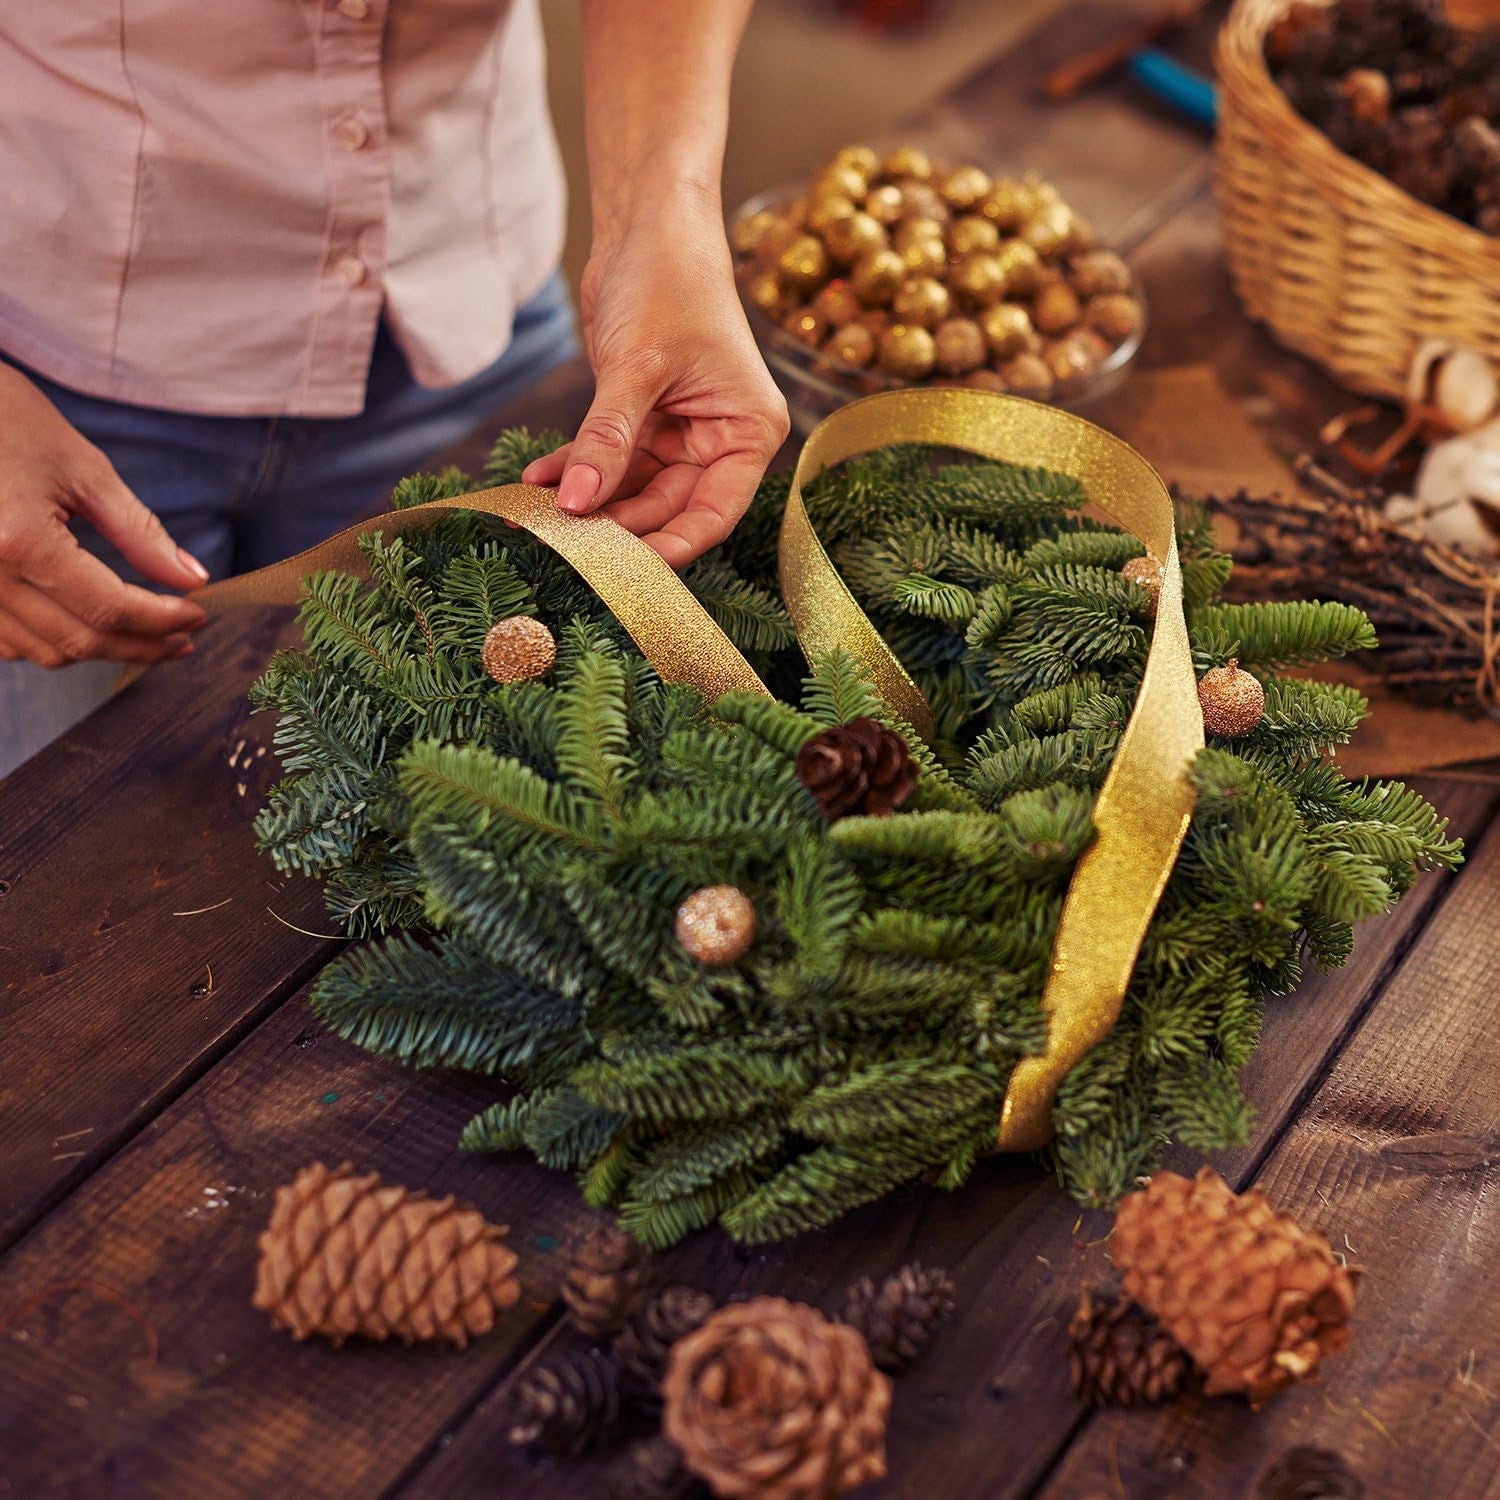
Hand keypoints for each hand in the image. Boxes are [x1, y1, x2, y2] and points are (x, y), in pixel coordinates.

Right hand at [0, 365, 206, 667]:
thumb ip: (141, 533)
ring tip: (146, 634)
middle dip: (142, 645)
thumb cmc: (11, 421)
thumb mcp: (85, 471)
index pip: (109, 608)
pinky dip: (53, 642)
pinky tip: (88, 625)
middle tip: (184, 638)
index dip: (162, 621)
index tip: (199, 616)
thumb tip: (193, 580)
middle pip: (80, 641)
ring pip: (44, 652)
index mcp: (19, 541)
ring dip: (101, 650)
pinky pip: (8, 643)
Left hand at [523, 190, 788, 568]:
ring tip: (541, 513)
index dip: (673, 545)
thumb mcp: (637, 367)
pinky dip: (575, 468)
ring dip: (589, 500)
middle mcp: (719, 440)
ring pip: (632, 489)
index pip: (714, 512)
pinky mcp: (642, 418)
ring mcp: (680, 433)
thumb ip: (609, 439)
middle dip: (619, 525)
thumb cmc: (670, 282)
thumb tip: (577, 502)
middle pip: (669, 508)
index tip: (627, 571)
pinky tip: (538, 477)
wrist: (647, 222)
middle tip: (569, 544)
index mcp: (747, 433)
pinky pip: (609, 459)